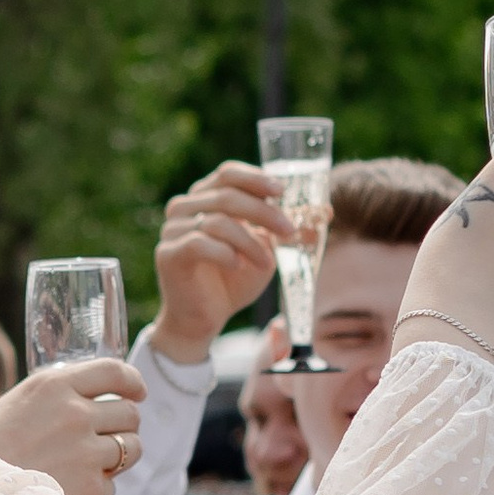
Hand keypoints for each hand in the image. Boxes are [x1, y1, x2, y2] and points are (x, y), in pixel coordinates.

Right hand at [0, 358, 146, 494]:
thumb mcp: (21, 402)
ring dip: (118, 456)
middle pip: (130, 413)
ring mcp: (85, 452)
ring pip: (132, 448)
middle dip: (124, 424)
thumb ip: (61, 395)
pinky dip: (97, 487)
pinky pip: (113, 484)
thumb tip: (103, 397)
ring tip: (88, 463)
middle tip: (107, 436)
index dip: (133, 382)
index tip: (137, 392)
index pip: (114, 371)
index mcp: (54, 385)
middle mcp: (74, 414)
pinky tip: (68, 486)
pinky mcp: (90, 488)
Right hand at [149, 165, 281, 360]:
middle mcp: (184, 208)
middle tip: (289, 231)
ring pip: (218, 221)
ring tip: (268, 264)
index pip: (228, 174)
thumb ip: (284, 231)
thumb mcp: (265, 252)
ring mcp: (172, 230)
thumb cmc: (232, 282)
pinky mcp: (168, 254)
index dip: (256, 178)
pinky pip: (200, 244)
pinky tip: (238, 266)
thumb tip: (325, 212)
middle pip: (227, 195)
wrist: (202, 320)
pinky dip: (226, 253)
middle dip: (264, 213)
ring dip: (251, 242)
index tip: (282, 192)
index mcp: (204, 198)